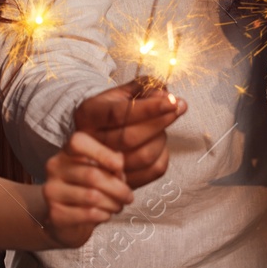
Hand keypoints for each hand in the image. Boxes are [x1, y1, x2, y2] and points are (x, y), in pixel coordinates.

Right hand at [40, 132, 134, 247]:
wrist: (66, 219)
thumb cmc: (87, 189)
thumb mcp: (100, 172)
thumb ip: (110, 164)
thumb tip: (119, 161)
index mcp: (66, 152)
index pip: (78, 143)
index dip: (101, 152)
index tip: (119, 165)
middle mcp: (54, 168)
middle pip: (91, 174)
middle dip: (117, 188)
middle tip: (128, 197)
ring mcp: (52, 190)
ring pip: (92, 196)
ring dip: (112, 204)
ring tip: (118, 206)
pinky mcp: (55, 213)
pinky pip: (87, 214)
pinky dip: (103, 215)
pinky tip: (106, 215)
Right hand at [72, 81, 186, 188]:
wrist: (97, 136)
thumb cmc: (112, 110)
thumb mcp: (121, 92)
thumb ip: (143, 88)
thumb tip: (166, 95)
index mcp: (88, 115)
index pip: (118, 114)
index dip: (148, 108)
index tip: (172, 101)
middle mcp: (90, 142)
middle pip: (130, 137)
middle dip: (160, 122)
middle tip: (178, 107)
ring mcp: (104, 165)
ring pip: (143, 156)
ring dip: (161, 138)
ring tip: (161, 126)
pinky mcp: (123, 180)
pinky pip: (153, 171)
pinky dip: (164, 154)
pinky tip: (159, 143)